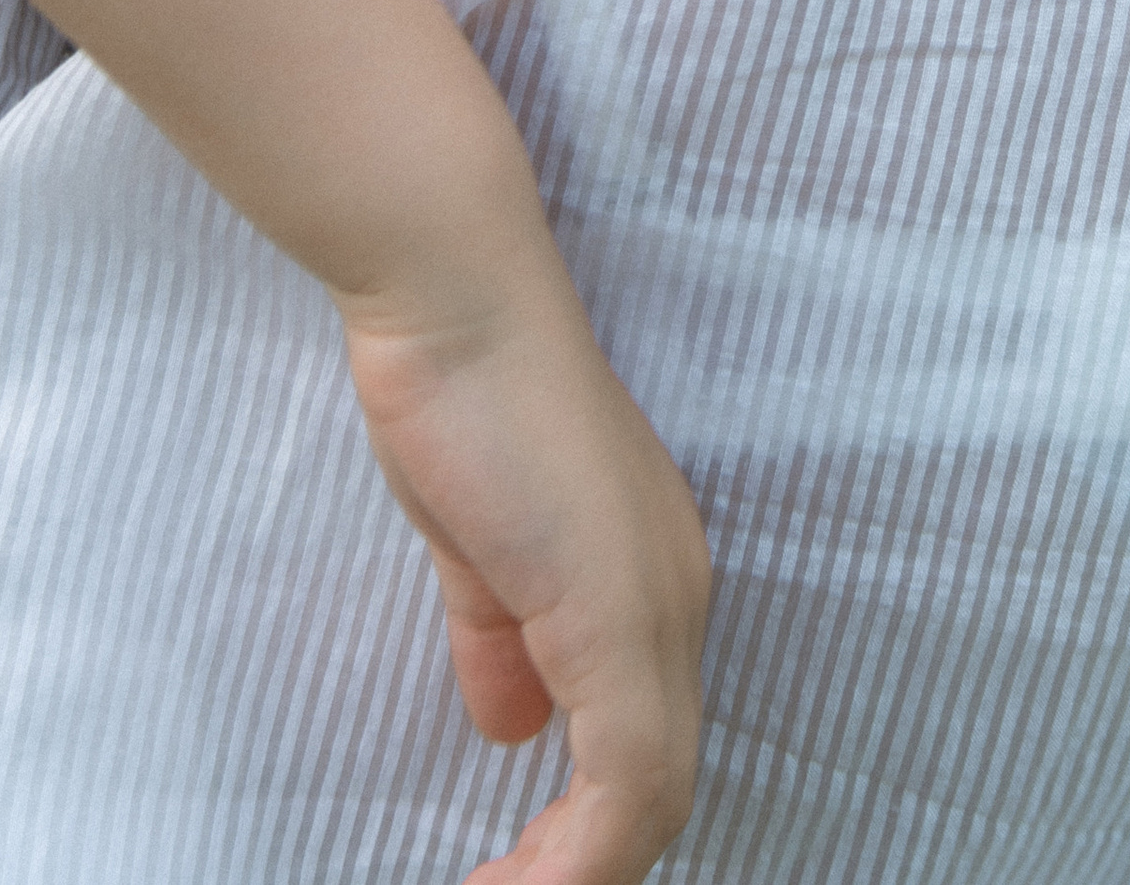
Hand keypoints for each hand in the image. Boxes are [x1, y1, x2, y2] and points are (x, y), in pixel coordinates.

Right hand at [337, 251, 709, 884]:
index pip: (644, 741)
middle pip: (658, 786)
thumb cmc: (461, 396)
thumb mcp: (477, 546)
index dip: (589, 830)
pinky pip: (623, 783)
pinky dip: (571, 863)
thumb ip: (499, 635)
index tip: (515, 874)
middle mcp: (674, 598)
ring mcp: (655, 607)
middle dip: (583, 867)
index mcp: (647, 578)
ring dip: (570, 878)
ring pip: (651, 800)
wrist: (455, 303)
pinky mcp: (617, 615)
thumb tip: (509, 724)